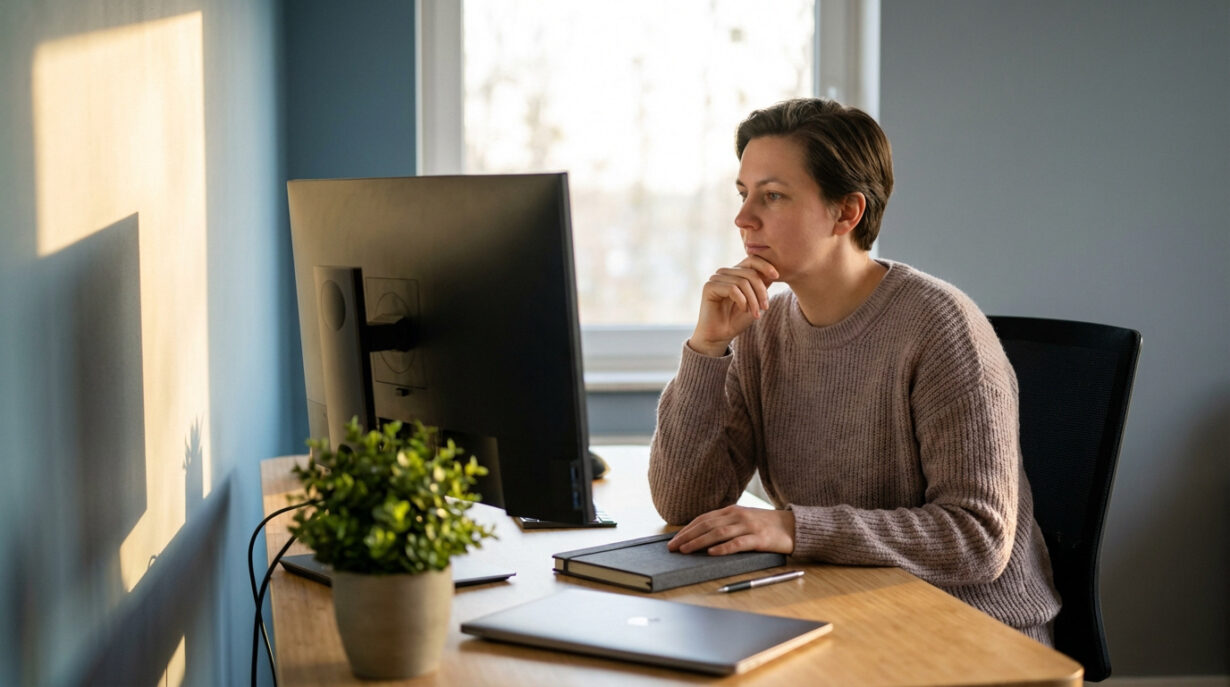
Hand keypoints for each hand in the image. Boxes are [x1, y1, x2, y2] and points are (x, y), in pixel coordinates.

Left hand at [667, 505, 794, 555]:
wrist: (793, 526)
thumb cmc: (765, 525)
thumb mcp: (743, 520)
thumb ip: (725, 524)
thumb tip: (701, 537)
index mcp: (731, 511)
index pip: (703, 519)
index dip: (687, 529)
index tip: (673, 540)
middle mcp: (738, 516)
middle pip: (707, 525)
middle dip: (688, 536)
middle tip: (673, 547)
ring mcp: (748, 526)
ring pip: (719, 533)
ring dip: (699, 542)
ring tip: (686, 550)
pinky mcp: (759, 539)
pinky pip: (738, 543)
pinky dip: (724, 548)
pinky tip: (712, 553)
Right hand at [688, 257, 778, 356]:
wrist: (720, 336)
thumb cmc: (737, 320)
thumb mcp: (755, 301)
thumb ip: (762, 286)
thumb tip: (773, 273)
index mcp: (735, 273)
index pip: (752, 260)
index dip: (765, 266)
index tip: (777, 276)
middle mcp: (725, 273)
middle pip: (750, 272)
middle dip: (761, 291)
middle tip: (765, 307)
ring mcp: (716, 278)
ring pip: (742, 282)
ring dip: (753, 300)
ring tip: (755, 313)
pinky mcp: (709, 286)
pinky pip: (732, 289)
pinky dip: (742, 301)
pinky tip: (743, 310)